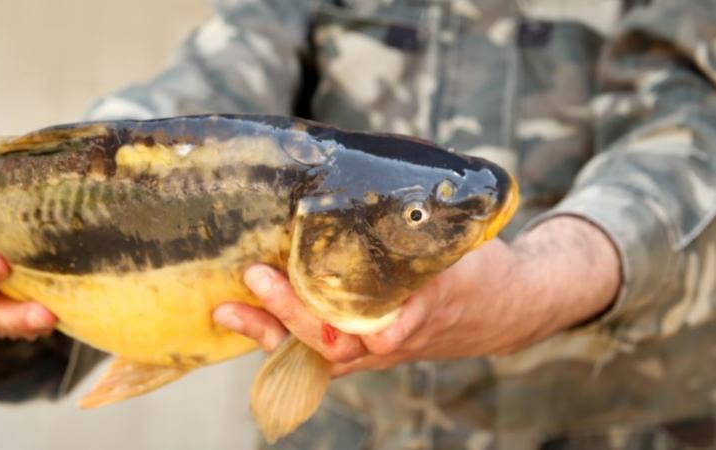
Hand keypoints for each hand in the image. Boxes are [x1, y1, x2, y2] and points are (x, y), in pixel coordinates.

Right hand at [0, 180, 56, 339]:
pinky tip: (57, 318)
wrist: (25, 249)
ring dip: (11, 313)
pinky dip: (33, 325)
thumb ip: (6, 171)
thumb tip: (43, 137)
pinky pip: (14, 327)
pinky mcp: (2, 319)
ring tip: (41, 313)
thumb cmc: (5, 212)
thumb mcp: (1, 192)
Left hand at [214, 216, 620, 375]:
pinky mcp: (362, 350)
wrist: (501, 310)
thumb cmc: (478, 267)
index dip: (371, 323)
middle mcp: (397, 339)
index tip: (356, 319)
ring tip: (227, 309)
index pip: (398, 326)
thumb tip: (374, 163)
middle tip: (259, 277)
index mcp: (431, 307)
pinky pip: (316, 351)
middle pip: (340, 341)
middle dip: (295, 312)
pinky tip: (242, 318)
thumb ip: (427, 212)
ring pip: (319, 352)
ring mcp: (377, 350)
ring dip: (273, 331)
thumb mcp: (466, 237)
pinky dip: (279, 337)